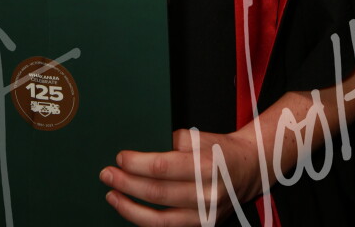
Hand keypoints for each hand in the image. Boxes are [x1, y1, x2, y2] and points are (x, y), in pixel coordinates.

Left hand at [99, 128, 259, 225]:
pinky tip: (131, 210)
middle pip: (157, 194)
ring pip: (159, 220)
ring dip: (130, 208)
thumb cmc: (219, 150)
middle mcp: (206, 194)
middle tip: (106, 175)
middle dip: (127, 184)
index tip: (120, 158)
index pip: (163, 167)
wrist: (247, 170)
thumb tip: (143, 151)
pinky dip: (146, 222)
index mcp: (205, 166)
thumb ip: (174, 141)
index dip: (137, 164)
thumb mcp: (200, 136)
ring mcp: (204, 216)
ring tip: (112, 196)